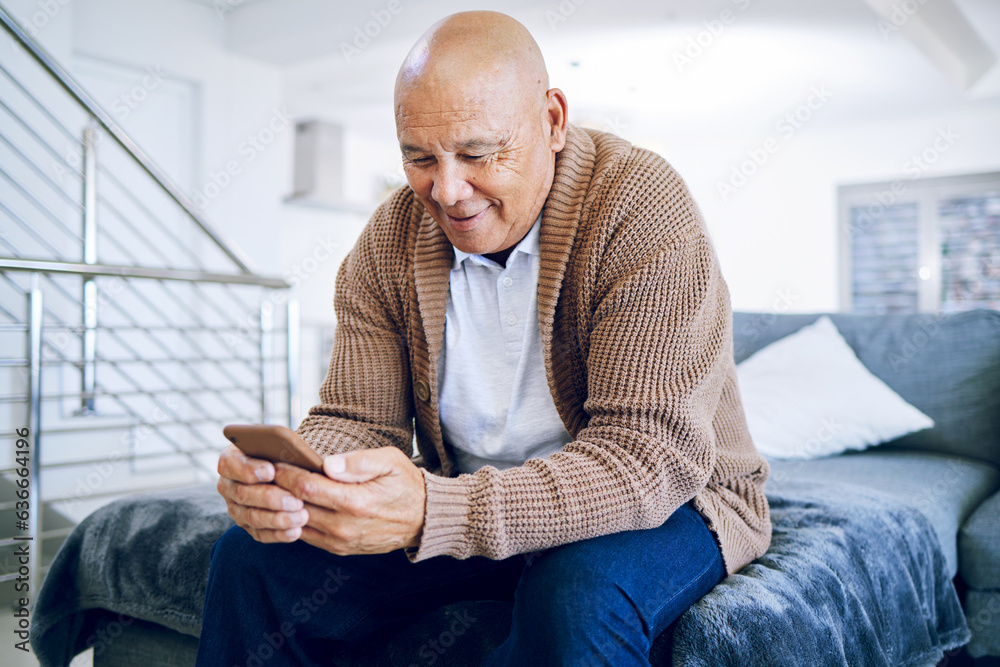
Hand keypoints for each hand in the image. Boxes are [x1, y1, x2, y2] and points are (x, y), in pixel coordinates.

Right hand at [216, 444, 309, 542]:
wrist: (289, 473)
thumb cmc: (288, 453)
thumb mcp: (287, 444)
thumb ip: (292, 447)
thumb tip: (324, 463)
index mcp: (232, 459)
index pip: (229, 463)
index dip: (248, 469)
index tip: (271, 471)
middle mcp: (228, 485)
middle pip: (242, 493)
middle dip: (270, 498)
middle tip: (296, 500)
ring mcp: (236, 507)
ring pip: (251, 516)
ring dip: (277, 518)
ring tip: (301, 516)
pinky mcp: (248, 526)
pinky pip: (260, 533)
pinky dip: (278, 534)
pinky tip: (296, 530)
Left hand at [272, 447, 425, 555]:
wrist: (423, 519)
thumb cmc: (405, 484)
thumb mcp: (390, 462)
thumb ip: (358, 462)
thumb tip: (327, 464)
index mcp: (356, 502)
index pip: (307, 487)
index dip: (285, 472)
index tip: (271, 459)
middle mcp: (344, 526)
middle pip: (296, 506)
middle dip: (276, 488)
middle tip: (262, 472)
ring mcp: (340, 541)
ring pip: (296, 524)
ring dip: (280, 507)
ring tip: (270, 487)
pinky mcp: (339, 548)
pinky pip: (306, 535)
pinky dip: (292, 521)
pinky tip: (287, 504)